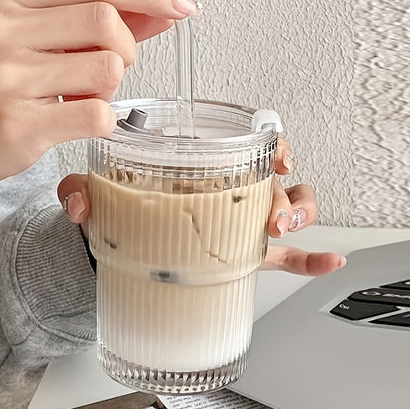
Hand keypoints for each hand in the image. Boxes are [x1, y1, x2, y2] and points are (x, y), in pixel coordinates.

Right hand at [0, 0, 197, 203]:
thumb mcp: (37, 38)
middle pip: (107, 22)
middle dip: (126, 49)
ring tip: (83, 95)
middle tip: (108, 68)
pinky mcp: (19, 122)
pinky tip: (78, 118)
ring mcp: (7, 76)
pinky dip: (103, 120)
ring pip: (108, 68)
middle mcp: (0, 30)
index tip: (180, 5)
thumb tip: (157, 13)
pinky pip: (98, 114)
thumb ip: (94, 21)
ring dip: (111, 88)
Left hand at [57, 139, 345, 276]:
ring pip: (292, 211)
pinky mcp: (250, 255)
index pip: (252, 147)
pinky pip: (289, 256)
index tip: (279, 159)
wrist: (124, 251)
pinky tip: (329, 261)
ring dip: (300, 216)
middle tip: (274, 212)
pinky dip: (311, 259)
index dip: (275, 146)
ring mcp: (245, 223)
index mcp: (209, 169)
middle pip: (281, 181)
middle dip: (289, 192)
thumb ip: (82, 190)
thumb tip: (80, 203)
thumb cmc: (124, 213)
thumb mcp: (102, 196)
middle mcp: (235, 191)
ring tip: (283, 230)